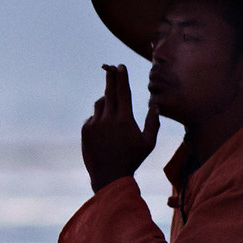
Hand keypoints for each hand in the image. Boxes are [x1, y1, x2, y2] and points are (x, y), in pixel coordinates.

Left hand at [81, 63, 159, 191]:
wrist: (109, 176)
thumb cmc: (132, 159)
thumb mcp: (148, 143)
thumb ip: (153, 122)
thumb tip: (156, 105)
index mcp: (125, 119)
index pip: (123, 92)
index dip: (121, 78)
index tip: (120, 66)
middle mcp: (108, 119)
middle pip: (110, 92)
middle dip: (111, 78)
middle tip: (111, 67)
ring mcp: (95, 124)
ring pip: (100, 104)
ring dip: (107, 101)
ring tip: (114, 109)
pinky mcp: (86, 130)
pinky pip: (93, 117)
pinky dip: (99, 117)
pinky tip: (105, 128)